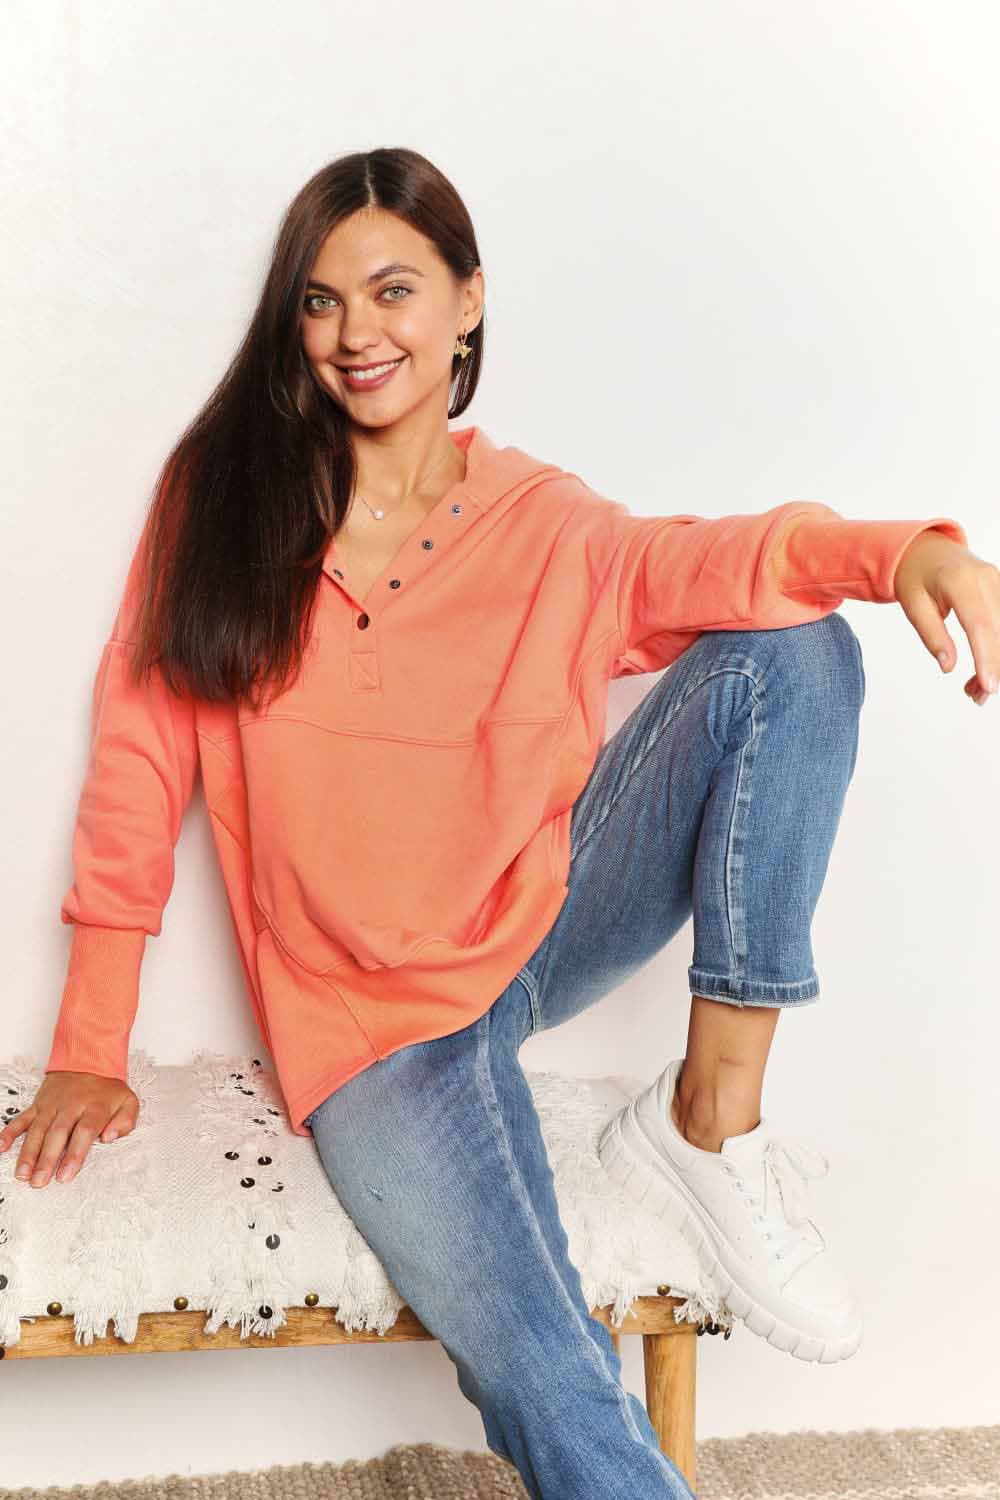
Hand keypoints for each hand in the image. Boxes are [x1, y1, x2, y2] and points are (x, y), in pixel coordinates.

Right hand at [0, 1071, 139, 1187]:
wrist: (89, 1059)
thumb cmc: (107, 1088)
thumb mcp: (128, 1101)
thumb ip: (126, 1121)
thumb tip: (110, 1137)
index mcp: (94, 1107)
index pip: (84, 1132)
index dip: (75, 1154)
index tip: (66, 1174)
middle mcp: (71, 1106)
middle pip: (57, 1134)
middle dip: (47, 1159)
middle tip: (40, 1181)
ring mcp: (52, 1105)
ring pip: (38, 1130)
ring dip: (28, 1152)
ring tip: (23, 1174)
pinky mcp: (38, 1104)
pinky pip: (22, 1118)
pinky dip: (10, 1132)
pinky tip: (2, 1147)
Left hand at [894, 531, 999, 705]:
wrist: (926, 548)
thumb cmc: (915, 576)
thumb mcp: (913, 605)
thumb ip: (931, 635)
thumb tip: (948, 666)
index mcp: (959, 581)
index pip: (979, 625)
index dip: (986, 658)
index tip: (989, 686)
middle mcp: (986, 578)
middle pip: (998, 632)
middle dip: (993, 668)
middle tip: (976, 698)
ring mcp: (999, 582)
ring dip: (996, 663)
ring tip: (975, 690)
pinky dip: (996, 649)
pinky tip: (985, 670)